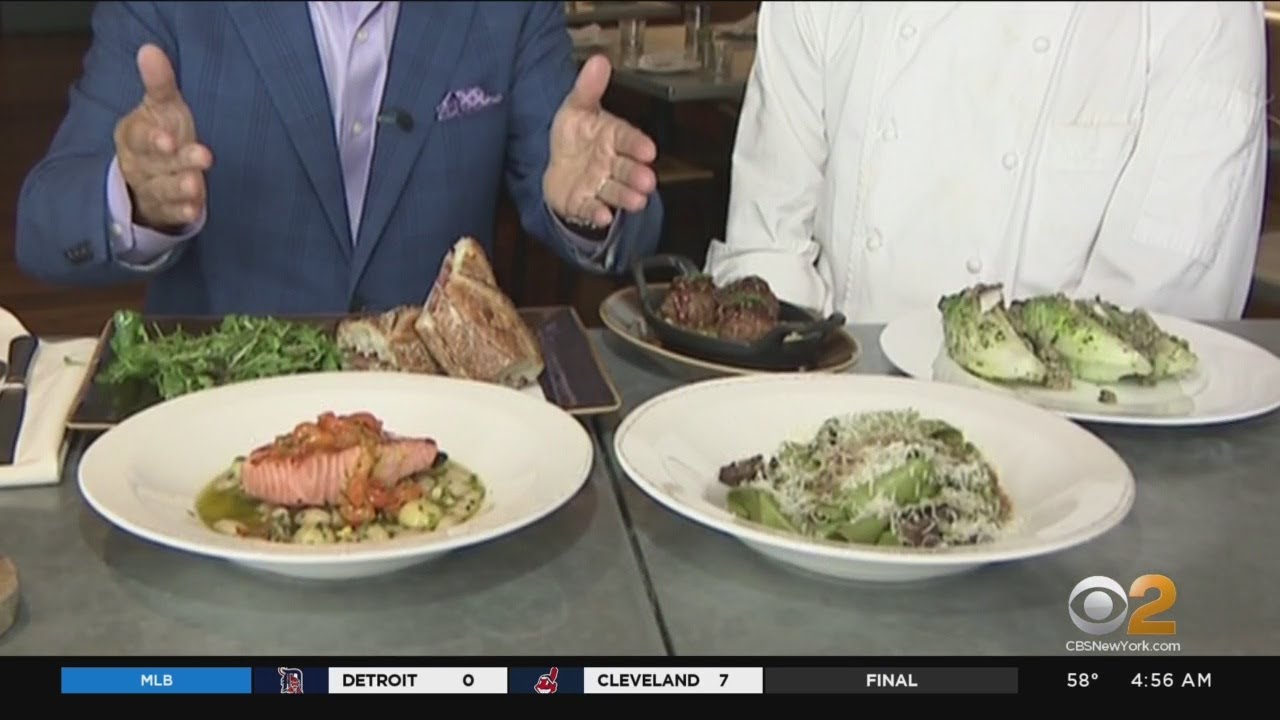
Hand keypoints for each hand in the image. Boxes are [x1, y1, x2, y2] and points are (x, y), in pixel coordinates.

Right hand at [112, 44, 212, 231]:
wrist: (149, 174)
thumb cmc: (161, 132)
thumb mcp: (161, 107)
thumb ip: (159, 83)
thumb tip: (150, 49)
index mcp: (134, 136)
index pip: (139, 136)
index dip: (153, 138)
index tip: (169, 139)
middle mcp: (140, 163)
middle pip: (156, 163)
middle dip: (178, 161)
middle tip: (203, 156)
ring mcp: (151, 188)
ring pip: (163, 189)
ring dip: (180, 188)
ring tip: (197, 186)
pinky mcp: (165, 209)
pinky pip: (171, 212)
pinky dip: (181, 212)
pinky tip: (194, 211)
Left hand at [544, 55, 657, 227]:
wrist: (558, 165)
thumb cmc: (576, 136)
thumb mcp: (577, 108)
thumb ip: (588, 88)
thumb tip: (599, 60)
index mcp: (613, 137)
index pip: (628, 138)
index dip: (637, 144)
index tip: (649, 150)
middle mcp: (612, 163)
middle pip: (627, 169)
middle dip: (637, 175)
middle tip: (648, 181)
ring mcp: (600, 185)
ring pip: (616, 191)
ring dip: (626, 197)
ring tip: (638, 201)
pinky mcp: (585, 203)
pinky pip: (591, 209)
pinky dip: (597, 213)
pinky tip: (603, 216)